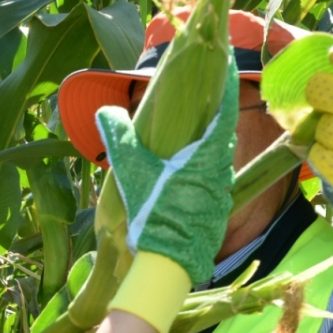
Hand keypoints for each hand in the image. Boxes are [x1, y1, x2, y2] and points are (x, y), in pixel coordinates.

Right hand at [96, 56, 238, 286]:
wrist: (165, 262)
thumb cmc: (150, 212)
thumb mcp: (129, 171)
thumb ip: (118, 138)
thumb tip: (105, 112)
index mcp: (205, 157)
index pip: (224, 114)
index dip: (226, 91)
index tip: (227, 70)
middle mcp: (220, 175)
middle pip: (222, 142)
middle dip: (213, 129)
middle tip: (200, 118)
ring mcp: (221, 199)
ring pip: (218, 170)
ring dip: (207, 160)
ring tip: (188, 156)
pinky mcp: (217, 219)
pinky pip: (213, 194)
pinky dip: (203, 185)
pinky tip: (184, 191)